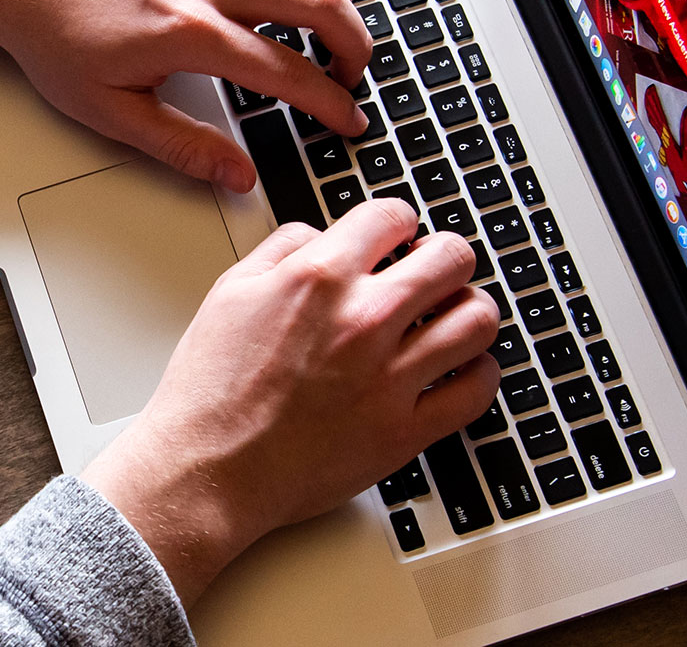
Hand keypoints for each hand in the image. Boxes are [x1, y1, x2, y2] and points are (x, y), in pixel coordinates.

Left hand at [0, 0, 373, 192]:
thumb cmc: (53, 34)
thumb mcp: (110, 112)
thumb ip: (181, 147)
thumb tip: (234, 176)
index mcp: (192, 35)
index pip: (288, 74)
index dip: (331, 103)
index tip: (347, 120)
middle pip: (318, 5)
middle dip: (354, 46)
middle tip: (355, 75)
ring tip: (340, 26)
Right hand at [78, 202, 501, 601]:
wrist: (208, 470)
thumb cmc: (211, 391)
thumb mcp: (230, 293)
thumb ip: (282, 250)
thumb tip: (322, 234)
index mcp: (319, 277)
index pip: (394, 216)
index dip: (400, 223)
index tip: (400, 238)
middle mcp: (363, 319)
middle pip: (453, 258)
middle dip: (445, 258)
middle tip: (435, 274)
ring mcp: (390, 376)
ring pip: (478, 320)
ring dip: (470, 311)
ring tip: (453, 319)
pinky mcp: (405, 430)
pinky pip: (476, 391)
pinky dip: (478, 373)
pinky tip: (461, 370)